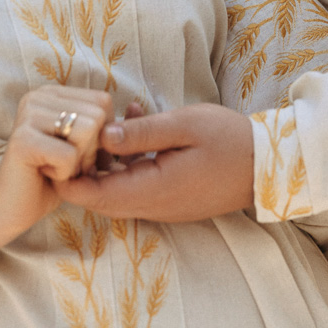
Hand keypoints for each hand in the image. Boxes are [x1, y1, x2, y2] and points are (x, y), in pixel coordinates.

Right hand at [0, 83, 115, 230]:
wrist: (11, 210)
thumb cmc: (53, 178)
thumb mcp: (86, 148)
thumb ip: (108, 129)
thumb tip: (137, 108)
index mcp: (53, 93)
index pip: (103, 101)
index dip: (102, 136)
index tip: (77, 153)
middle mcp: (38, 96)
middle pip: (98, 115)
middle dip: (90, 151)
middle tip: (65, 164)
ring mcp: (28, 114)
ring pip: (87, 131)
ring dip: (78, 162)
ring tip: (55, 168)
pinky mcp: (22, 140)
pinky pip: (69, 156)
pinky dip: (64, 175)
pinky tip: (44, 175)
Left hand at [61, 103, 254, 221]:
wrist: (270, 166)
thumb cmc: (229, 139)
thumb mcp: (183, 125)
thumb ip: (140, 133)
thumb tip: (101, 135)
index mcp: (152, 190)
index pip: (95, 197)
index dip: (69, 179)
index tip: (57, 151)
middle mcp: (153, 206)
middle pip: (101, 196)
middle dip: (83, 167)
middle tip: (76, 132)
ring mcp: (164, 206)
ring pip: (119, 190)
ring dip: (107, 160)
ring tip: (110, 121)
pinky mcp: (173, 199)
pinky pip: (139, 185)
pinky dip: (129, 161)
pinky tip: (137, 126)